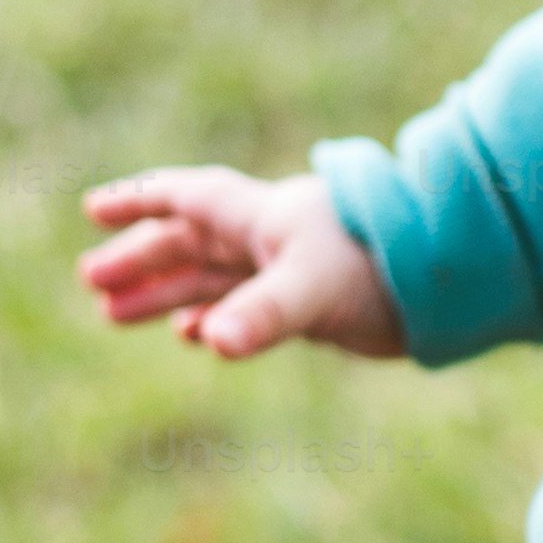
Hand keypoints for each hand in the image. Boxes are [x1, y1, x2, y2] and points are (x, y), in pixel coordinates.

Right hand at [77, 166, 403, 361]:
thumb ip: (261, 315)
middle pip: (188, 242)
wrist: (449, 281)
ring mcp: (288, 268)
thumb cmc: (378, 269)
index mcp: (259, 217)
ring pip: (211, 278)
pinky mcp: (310, 301)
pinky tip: (193, 338)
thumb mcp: (310, 290)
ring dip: (166, 293)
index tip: (93, 209)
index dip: (140, 202)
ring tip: (114, 314)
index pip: (185, 200)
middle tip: (92, 283)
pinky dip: (213, 318)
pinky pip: (244, 305)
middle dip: (140, 259)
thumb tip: (212, 342)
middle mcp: (268, 237)